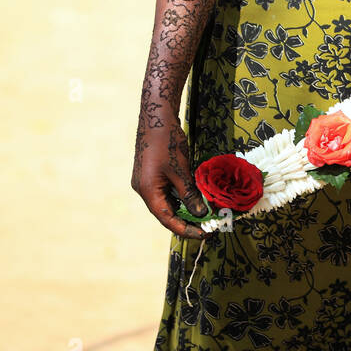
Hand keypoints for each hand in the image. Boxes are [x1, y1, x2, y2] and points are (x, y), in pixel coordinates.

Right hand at [131, 112, 207, 239]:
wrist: (156, 116)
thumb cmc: (167, 142)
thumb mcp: (181, 170)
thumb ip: (189, 194)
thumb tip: (200, 213)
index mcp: (148, 192)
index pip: (167, 220)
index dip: (185, 230)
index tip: (203, 234)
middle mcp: (144, 190)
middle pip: (165, 214)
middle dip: (185, 222)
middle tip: (206, 227)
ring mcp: (146, 182)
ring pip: (166, 203)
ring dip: (183, 210)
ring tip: (203, 216)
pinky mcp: (150, 175)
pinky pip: (165, 192)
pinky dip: (179, 198)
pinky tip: (193, 199)